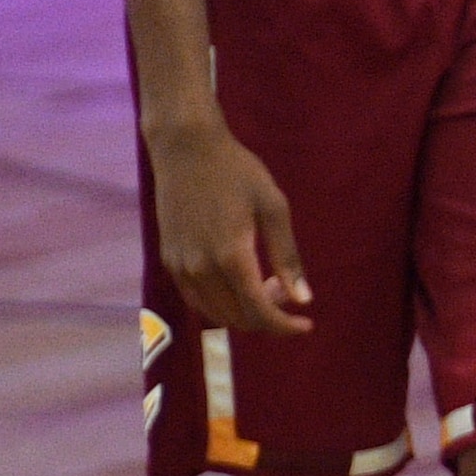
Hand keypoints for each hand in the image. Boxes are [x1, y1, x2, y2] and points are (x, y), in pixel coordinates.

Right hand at [146, 115, 311, 338]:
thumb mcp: (273, 207)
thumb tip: (303, 299)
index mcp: (231, 257)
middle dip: (268, 315)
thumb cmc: (236, 171)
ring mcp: (180, 266)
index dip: (284, 326)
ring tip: (265, 282)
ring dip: (244, 311)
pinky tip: (238, 280)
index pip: (259, 312)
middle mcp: (200, 269)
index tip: (306, 325)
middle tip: (286, 289)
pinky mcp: (169, 260)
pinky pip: (196, 299)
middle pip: (237, 318)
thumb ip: (287, 257)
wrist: (186, 148)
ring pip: (215, 314)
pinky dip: (221, 303)